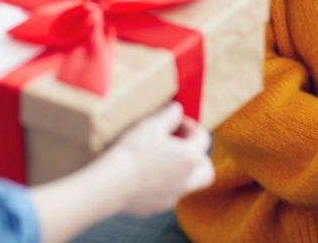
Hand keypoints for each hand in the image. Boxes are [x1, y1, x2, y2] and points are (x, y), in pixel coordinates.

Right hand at [104, 102, 214, 217]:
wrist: (111, 184)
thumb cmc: (133, 152)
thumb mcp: (151, 124)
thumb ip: (169, 115)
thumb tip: (177, 109)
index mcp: (190, 158)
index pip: (203, 137)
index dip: (190, 125)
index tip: (176, 121)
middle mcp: (186, 180)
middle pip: (205, 170)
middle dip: (198, 157)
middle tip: (180, 147)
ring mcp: (171, 196)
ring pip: (186, 184)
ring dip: (179, 172)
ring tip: (159, 160)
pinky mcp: (155, 207)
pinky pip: (165, 194)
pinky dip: (161, 185)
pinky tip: (143, 175)